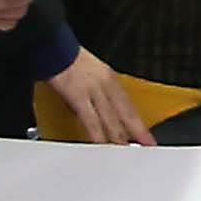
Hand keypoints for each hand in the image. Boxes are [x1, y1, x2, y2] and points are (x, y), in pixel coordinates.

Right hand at [40, 53, 157, 146]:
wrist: (52, 47)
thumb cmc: (67, 59)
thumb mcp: (91, 73)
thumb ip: (98, 93)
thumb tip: (100, 112)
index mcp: (110, 79)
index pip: (129, 107)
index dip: (139, 125)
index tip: (148, 138)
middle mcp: (106, 85)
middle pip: (125, 114)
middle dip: (136, 134)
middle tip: (146, 149)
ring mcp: (94, 91)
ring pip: (111, 120)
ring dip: (118, 139)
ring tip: (125, 154)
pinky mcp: (78, 96)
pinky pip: (91, 120)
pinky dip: (97, 135)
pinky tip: (102, 146)